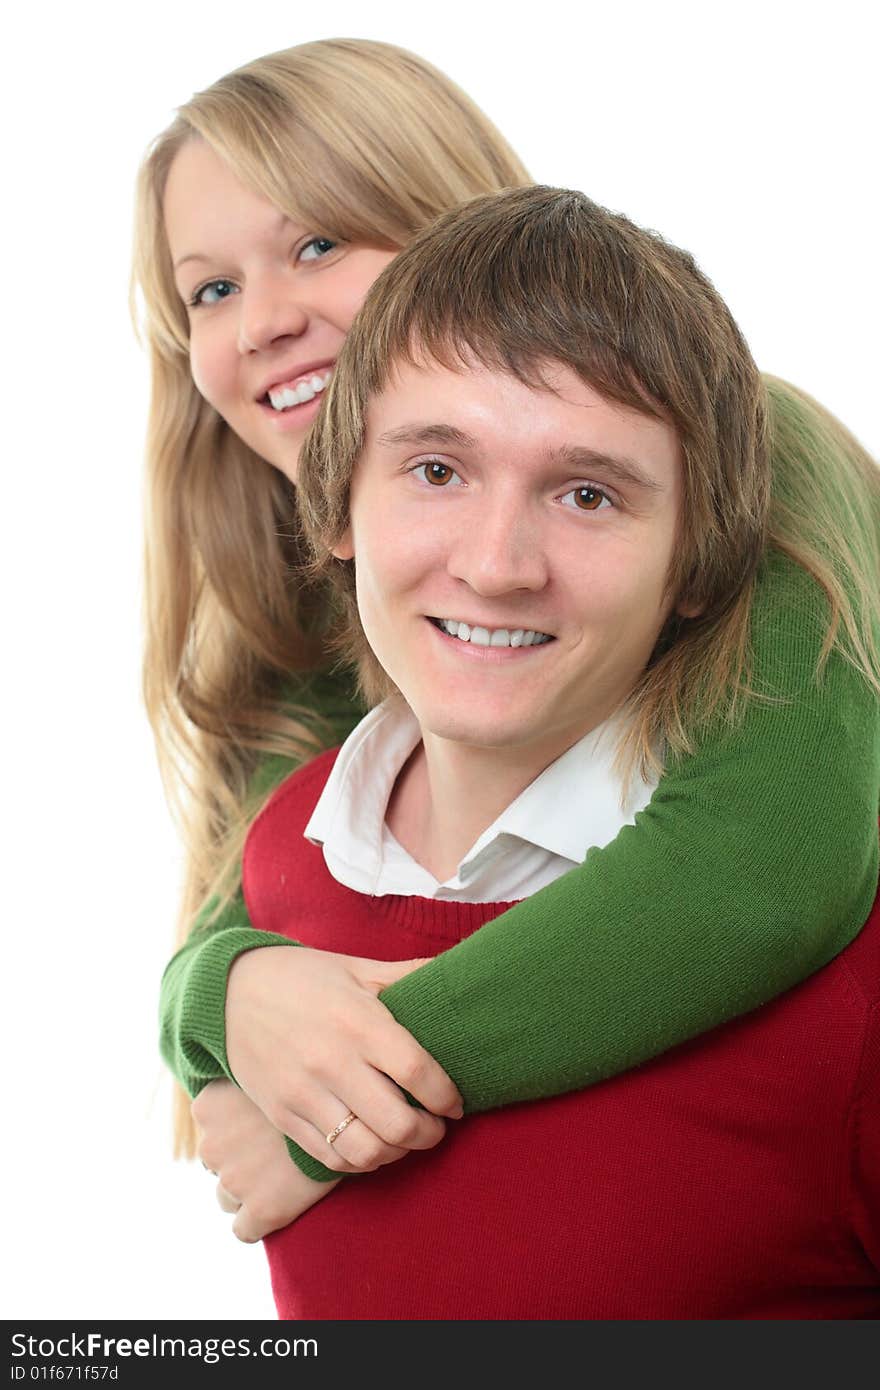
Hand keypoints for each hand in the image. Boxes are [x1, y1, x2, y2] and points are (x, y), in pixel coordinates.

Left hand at [193, 1079, 340, 1241]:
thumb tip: (247, 1088)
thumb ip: (247, 1083)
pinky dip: (257, 1223)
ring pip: (227, 1197)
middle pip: (215, 1163)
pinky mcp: (259, 1210)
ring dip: (247, 1190)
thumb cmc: (313, 1087)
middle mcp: (212, 1145)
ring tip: (279, 1177)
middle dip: (239, 1161)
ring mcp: (233, 1180)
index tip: (259, 1127)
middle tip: (272, 1152)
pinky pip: (244, 1230)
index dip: (234, 1128)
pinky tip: (278, 1208)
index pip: (207, 1124)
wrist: (347, 1121)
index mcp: (208, 1107)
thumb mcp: (270, 1073)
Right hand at [225, 946, 461, 1173]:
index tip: (455, 1103)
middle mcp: (332, 1062)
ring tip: (405, 1139)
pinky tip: (371, 1144)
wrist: (227, 992)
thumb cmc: (302, 978)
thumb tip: (460, 969)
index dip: (447, 1097)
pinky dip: (360, 1161)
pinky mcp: (283, 1117)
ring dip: (397, 1153)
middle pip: (398, 1124)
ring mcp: (304, 1094)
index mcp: (358, 1022)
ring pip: (366, 1151)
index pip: (418, 1073)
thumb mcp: (356, 968)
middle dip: (430, 1134)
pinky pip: (331, 1159)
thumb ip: (408, 975)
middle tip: (437, 1125)